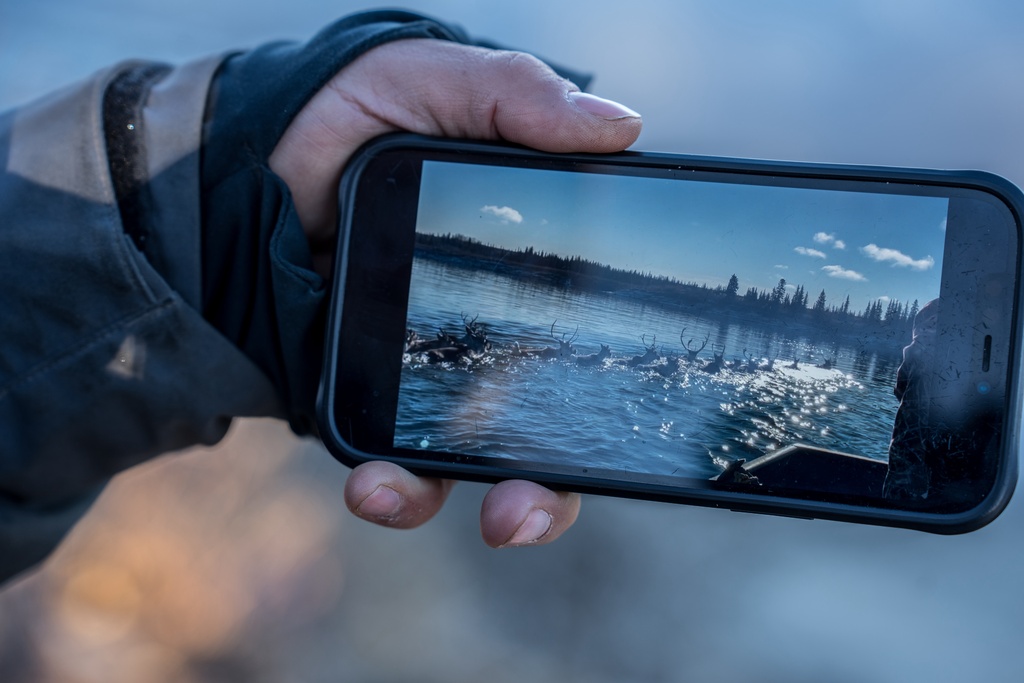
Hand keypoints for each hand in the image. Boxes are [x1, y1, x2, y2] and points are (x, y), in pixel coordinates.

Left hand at [269, 38, 641, 546]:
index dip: (618, 377)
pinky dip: (388, 485)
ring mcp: (418, 374)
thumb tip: (619, 129)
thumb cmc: (342, 114)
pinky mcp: (357, 398)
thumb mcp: (426, 82)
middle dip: (545, 490)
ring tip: (444, 505)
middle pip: (539, 432)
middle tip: (525, 509)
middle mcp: (484, 337)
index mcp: (523, 272)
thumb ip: (510, 94)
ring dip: (463, 499)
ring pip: (461, 466)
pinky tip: (373, 483)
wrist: (231, 155)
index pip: (591, 333)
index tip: (638, 406)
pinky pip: (384, 458)